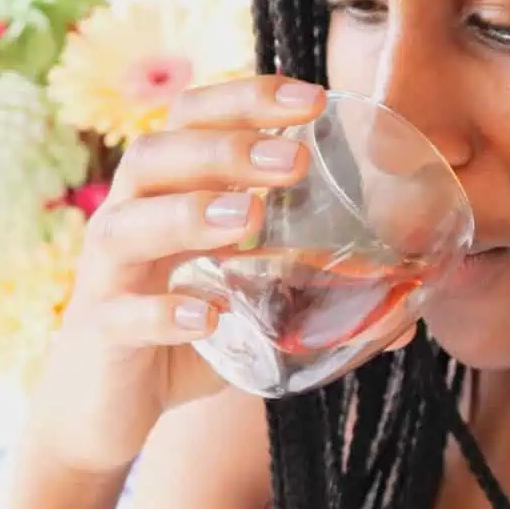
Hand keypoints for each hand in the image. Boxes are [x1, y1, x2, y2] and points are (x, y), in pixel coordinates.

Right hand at [18, 76, 325, 476]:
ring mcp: (107, 278)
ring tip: (250, 218)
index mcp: (164, 195)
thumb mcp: (247, 307)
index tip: (314, 98)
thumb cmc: (179, 338)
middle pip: (155, 156)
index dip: (246, 99)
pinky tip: (206, 315)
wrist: (102, 410)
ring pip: (127, 226)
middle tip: (293, 161)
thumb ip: (311, 299)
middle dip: (224, 147)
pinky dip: (164, 312)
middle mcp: (127, 220)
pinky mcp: (101, 336)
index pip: (192, 120)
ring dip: (190, 213)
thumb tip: (407, 320)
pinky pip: (122, 316)